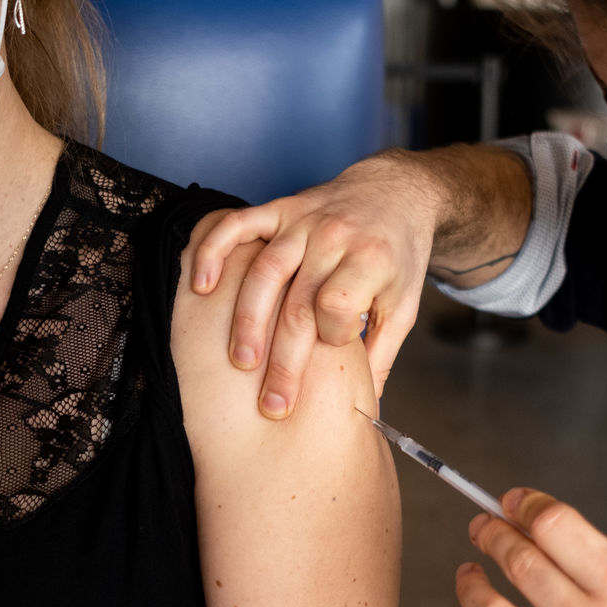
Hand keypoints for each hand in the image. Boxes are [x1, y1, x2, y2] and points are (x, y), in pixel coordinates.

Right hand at [190, 150, 443, 417]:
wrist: (396, 193)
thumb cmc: (397, 257)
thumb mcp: (405, 304)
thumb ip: (381, 355)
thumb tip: (363, 413)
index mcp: (371, 260)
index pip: (339, 304)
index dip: (332, 333)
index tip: (333, 346)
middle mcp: (335, 237)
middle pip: (299, 304)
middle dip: (284, 360)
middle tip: (272, 405)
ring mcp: (303, 221)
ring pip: (264, 272)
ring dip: (248, 321)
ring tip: (240, 363)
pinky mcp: (279, 208)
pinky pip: (238, 225)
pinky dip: (214, 252)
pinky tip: (202, 287)